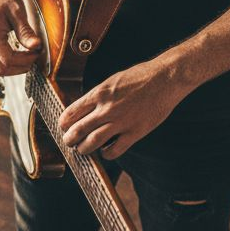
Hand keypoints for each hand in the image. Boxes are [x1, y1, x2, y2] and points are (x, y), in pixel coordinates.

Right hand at [0, 0, 41, 75]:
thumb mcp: (17, 11)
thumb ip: (26, 31)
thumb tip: (36, 46)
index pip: (8, 60)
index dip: (25, 60)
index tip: (36, 52)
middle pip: (1, 70)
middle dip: (20, 67)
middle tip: (34, 57)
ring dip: (13, 68)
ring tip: (27, 57)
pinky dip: (6, 63)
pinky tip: (17, 55)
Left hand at [58, 57, 191, 159]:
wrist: (166, 78)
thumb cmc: (140, 76)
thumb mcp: (112, 80)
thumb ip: (98, 96)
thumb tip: (84, 109)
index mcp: (99, 93)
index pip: (71, 113)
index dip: (64, 123)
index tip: (64, 127)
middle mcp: (107, 108)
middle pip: (78, 131)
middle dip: (69, 140)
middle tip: (69, 142)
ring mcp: (121, 122)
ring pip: (92, 143)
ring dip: (83, 149)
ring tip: (83, 149)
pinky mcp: (135, 132)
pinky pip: (114, 150)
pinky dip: (106, 154)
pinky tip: (106, 152)